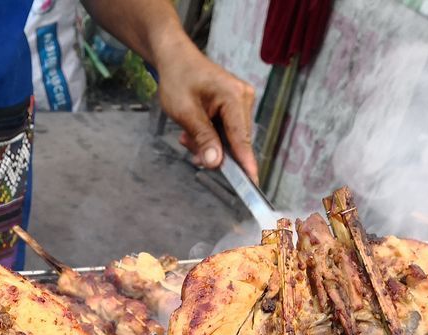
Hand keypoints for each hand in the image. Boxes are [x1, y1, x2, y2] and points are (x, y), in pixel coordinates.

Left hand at [154, 39, 257, 181]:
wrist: (175, 58)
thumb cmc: (178, 78)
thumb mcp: (185, 112)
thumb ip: (202, 138)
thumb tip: (215, 163)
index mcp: (234, 97)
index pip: (242, 138)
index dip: (245, 163)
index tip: (252, 183)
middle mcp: (244, 98)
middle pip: (236, 141)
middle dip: (213, 151)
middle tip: (188, 146)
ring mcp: (241, 102)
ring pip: (229, 139)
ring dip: (208, 143)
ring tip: (187, 135)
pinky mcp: (235, 106)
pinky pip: (226, 131)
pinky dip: (209, 136)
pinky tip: (194, 130)